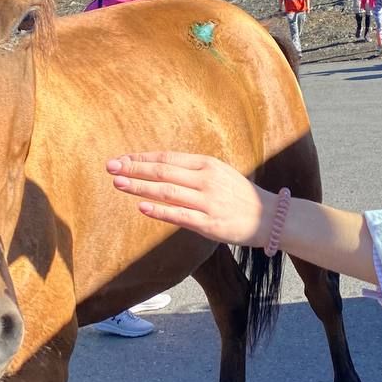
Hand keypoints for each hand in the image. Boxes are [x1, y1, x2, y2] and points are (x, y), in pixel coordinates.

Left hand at [107, 152, 274, 246]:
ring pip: (167, 191)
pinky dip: (159, 211)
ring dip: (140, 187)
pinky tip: (141, 207)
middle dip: (134, 168)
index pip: (168, 157)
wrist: (271, 217)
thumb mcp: (220, 173)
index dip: (142, 157)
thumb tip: (162, 169)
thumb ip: (193, 171)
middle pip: (163, 171)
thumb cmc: (241, 196)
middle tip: (110, 167)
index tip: (121, 158)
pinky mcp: (210, 223)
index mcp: (207, 164)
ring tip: (118, 183)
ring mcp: (208, 201)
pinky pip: (180, 215)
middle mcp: (206, 180)